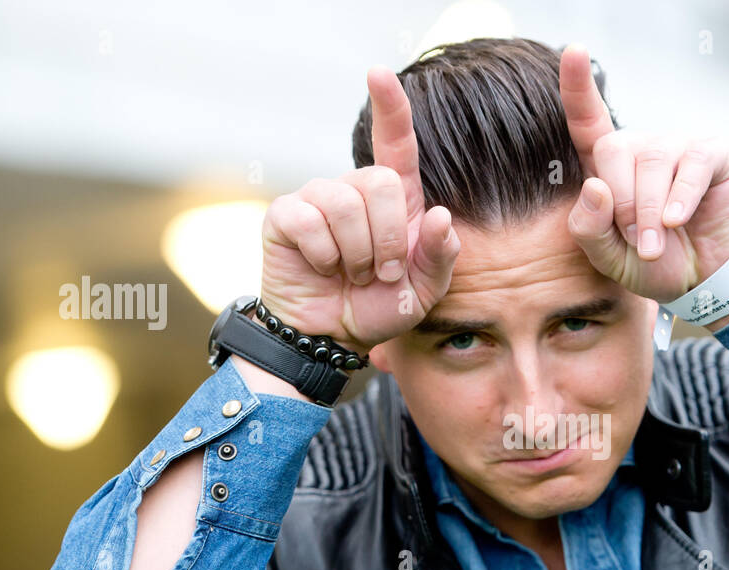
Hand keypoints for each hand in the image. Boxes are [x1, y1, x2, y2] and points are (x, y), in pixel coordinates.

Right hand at [258, 65, 459, 352]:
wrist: (333, 336)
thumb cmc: (379, 308)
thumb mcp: (424, 292)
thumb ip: (441, 257)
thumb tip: (443, 216)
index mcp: (393, 200)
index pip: (395, 143)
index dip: (390, 108)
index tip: (380, 74)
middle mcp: (354, 190)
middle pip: (378, 182)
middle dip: (388, 238)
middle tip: (380, 271)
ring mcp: (317, 200)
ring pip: (344, 203)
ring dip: (355, 252)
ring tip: (351, 274)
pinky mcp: (285, 216)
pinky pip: (308, 221)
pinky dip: (323, 254)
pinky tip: (322, 268)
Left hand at [560, 43, 728, 304]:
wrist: (710, 282)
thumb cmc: (658, 265)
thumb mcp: (611, 260)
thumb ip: (590, 231)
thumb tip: (594, 186)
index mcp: (611, 169)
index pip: (588, 122)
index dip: (578, 87)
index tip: (574, 51)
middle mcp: (643, 149)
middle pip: (614, 150)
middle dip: (620, 203)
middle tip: (637, 241)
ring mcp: (679, 147)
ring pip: (651, 163)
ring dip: (649, 212)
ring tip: (656, 244)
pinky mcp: (714, 154)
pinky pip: (691, 163)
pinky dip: (680, 197)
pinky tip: (678, 221)